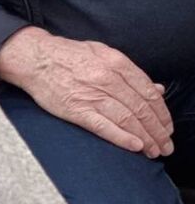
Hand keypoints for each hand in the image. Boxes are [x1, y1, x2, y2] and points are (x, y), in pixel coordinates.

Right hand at [0, 27, 173, 157]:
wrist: (36, 59)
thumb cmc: (68, 56)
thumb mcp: (103, 53)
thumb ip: (130, 72)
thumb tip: (156, 89)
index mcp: (116, 63)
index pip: (148, 93)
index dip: (162, 113)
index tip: (167, 126)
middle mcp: (107, 79)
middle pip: (141, 109)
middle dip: (158, 130)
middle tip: (166, 145)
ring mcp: (92, 96)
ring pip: (127, 120)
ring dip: (146, 138)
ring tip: (154, 150)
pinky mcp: (76, 110)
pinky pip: (104, 126)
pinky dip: (122, 138)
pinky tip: (136, 146)